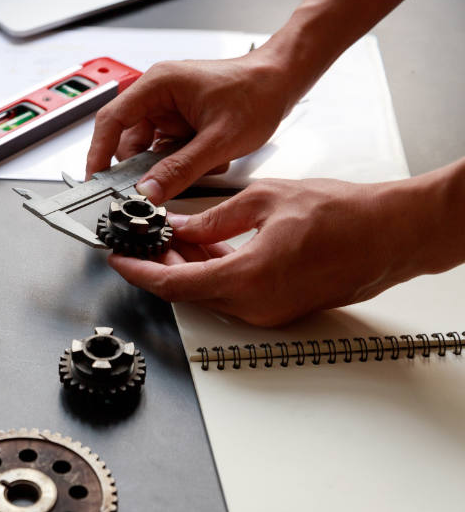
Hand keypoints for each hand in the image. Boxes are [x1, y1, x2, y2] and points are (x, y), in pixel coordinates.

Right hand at [86, 51, 299, 203]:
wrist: (283, 81)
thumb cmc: (257, 93)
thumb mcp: (218, 140)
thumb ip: (179, 170)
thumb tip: (148, 192)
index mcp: (158, 85)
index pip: (111, 121)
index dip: (98, 153)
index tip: (95, 179)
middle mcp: (157, 93)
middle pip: (128, 139)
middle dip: (143, 167)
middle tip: (151, 190)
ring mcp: (167, 107)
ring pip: (148, 148)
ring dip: (168, 164)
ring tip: (201, 163)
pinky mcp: (178, 119)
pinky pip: (165, 149)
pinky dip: (181, 160)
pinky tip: (207, 158)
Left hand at [107, 178, 424, 325]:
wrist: (393, 233)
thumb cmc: (345, 215)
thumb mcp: (265, 200)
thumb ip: (213, 218)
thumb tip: (180, 226)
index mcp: (247, 279)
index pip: (172, 284)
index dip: (138, 272)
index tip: (118, 259)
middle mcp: (255, 305)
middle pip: (188, 290)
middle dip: (160, 264)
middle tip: (144, 238)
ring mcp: (268, 311)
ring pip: (210, 292)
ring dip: (187, 265)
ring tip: (174, 234)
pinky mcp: (280, 308)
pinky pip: (233, 293)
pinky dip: (214, 270)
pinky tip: (206, 244)